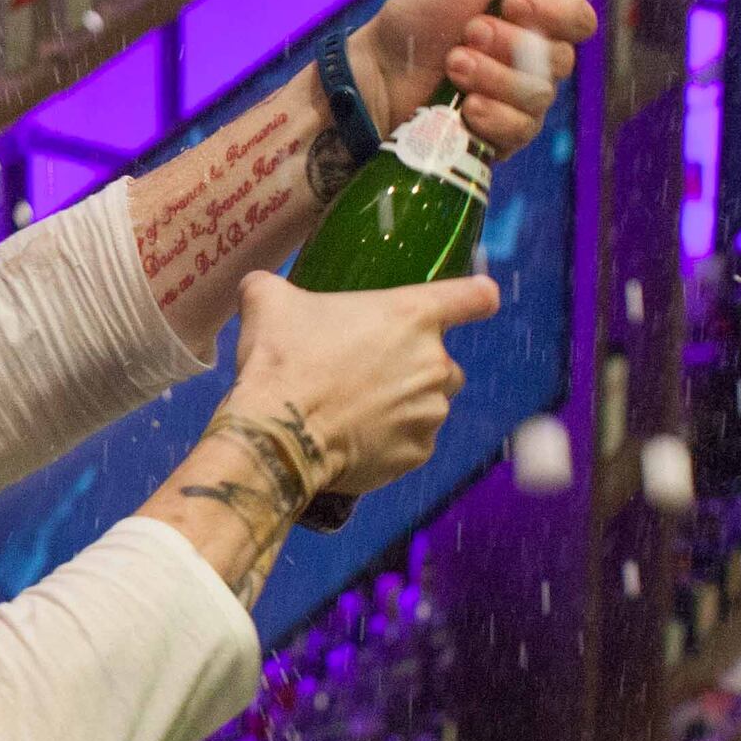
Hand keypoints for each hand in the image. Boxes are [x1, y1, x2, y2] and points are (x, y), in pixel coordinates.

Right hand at [226, 268, 501, 491]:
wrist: (279, 434)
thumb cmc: (282, 360)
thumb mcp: (269, 302)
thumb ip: (275, 287)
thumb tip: (262, 286)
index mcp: (412, 315)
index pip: (474, 297)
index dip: (476, 298)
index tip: (478, 301)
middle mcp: (434, 363)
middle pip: (443, 362)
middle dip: (414, 367)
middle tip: (366, 374)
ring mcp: (429, 412)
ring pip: (428, 404)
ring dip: (402, 406)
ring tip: (354, 411)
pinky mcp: (416, 454)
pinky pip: (412, 443)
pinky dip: (391, 442)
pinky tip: (355, 439)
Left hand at [347, 0, 596, 159]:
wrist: (379, 68)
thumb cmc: (420, 13)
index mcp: (535, 16)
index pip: (579, 18)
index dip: (553, 13)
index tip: (510, 2)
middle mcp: (538, 58)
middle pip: (563, 58)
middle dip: (512, 44)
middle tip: (469, 32)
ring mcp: (523, 98)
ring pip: (539, 94)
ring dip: (492, 75)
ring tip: (453, 64)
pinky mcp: (505, 133)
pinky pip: (521, 129)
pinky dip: (493, 115)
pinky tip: (467, 106)